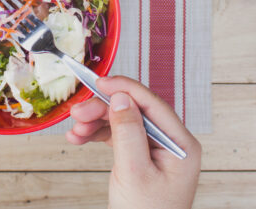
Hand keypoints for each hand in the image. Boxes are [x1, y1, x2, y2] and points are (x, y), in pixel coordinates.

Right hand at [66, 76, 200, 208]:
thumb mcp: (134, 172)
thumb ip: (128, 132)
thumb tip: (122, 98)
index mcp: (180, 145)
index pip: (152, 105)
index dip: (125, 89)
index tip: (100, 82)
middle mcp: (170, 144)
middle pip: (134, 112)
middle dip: (103, 110)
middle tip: (78, 112)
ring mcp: (155, 150)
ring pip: (122, 122)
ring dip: (96, 122)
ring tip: (75, 130)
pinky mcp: (140, 157)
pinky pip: (117, 136)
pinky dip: (97, 135)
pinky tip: (79, 137)